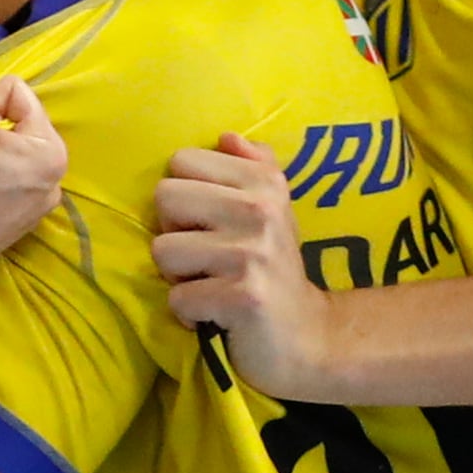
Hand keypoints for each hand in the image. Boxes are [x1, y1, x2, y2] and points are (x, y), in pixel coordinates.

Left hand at [153, 134, 334, 395]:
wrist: (309, 336)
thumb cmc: (274, 268)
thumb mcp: (272, 209)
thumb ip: (253, 166)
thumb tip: (226, 135)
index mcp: (264, 181)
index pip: (181, 161)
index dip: (185, 196)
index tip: (209, 224)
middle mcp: (261, 209)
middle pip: (165, 198)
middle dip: (175, 233)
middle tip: (207, 257)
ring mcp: (252, 253)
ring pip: (163, 250)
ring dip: (179, 277)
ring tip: (212, 285)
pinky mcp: (244, 296)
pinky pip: (177, 298)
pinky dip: (190, 313)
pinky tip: (217, 314)